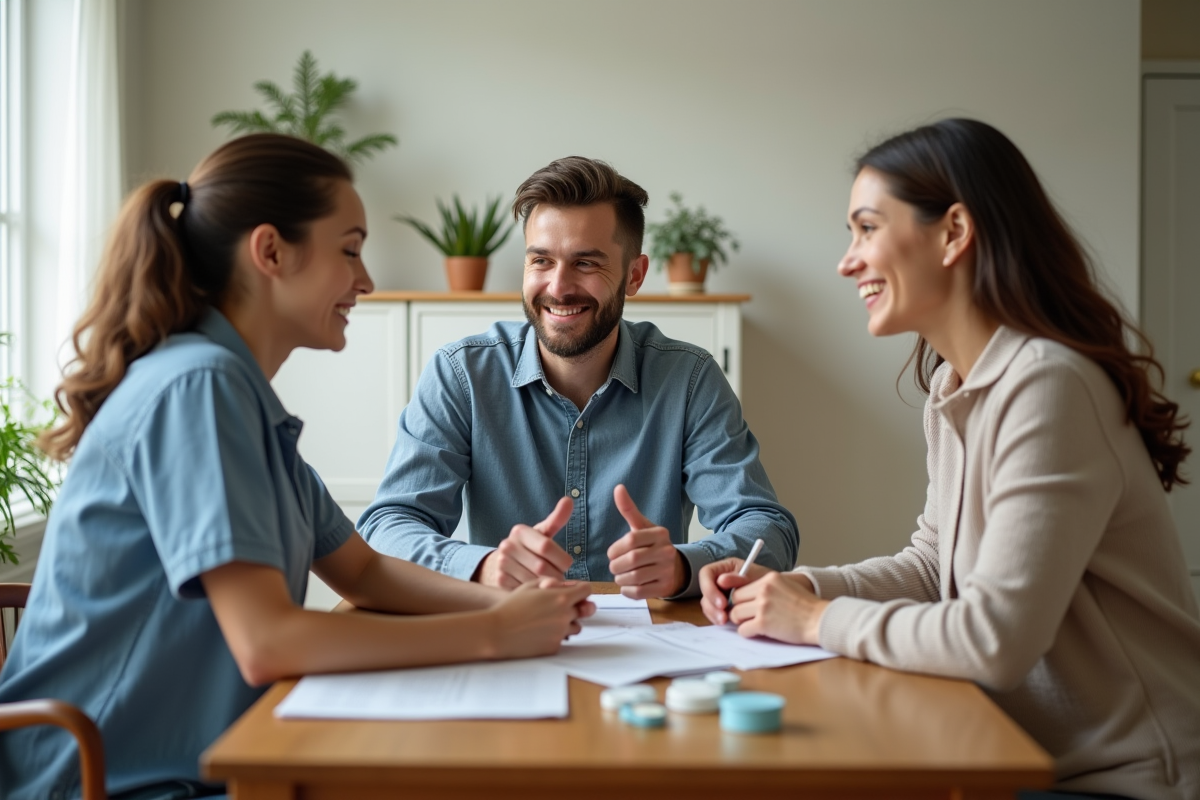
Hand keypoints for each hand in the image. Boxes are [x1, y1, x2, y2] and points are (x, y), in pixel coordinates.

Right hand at [475, 497, 574, 588]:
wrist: (503, 563)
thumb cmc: (530, 547)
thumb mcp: (543, 533)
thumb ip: (557, 519)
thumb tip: (569, 500)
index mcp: (520, 531)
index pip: (547, 547)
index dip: (562, 559)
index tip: (567, 565)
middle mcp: (507, 546)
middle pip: (541, 567)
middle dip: (556, 575)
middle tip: (561, 579)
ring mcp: (502, 564)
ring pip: (534, 581)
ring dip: (547, 586)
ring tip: (552, 584)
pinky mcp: (499, 581)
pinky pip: (526, 591)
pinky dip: (537, 594)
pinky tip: (540, 591)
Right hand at [489, 579, 594, 658]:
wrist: (497, 632)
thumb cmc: (511, 606)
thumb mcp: (530, 586)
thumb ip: (553, 582)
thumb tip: (569, 585)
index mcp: (561, 598)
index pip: (587, 590)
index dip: (581, 590)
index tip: (575, 592)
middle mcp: (565, 615)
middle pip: (584, 610)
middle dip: (574, 607)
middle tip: (557, 607)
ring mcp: (561, 633)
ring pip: (576, 627)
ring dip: (567, 623)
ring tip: (547, 620)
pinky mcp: (554, 647)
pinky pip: (562, 640)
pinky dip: (554, 635)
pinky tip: (538, 632)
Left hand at [606, 484, 685, 599]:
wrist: (674, 569)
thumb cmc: (651, 545)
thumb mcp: (642, 526)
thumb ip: (629, 509)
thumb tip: (618, 487)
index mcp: (660, 534)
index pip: (631, 540)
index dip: (615, 548)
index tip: (612, 553)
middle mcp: (667, 551)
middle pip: (632, 560)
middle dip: (616, 565)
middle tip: (613, 567)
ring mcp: (667, 571)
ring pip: (634, 577)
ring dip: (620, 579)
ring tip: (619, 575)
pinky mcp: (664, 588)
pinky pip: (639, 592)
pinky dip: (627, 590)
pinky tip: (627, 585)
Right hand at [698, 557, 771, 624]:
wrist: (778, 594)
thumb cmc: (768, 582)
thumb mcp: (756, 577)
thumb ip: (739, 578)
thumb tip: (721, 580)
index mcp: (725, 567)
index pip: (706, 573)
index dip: (709, 588)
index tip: (722, 602)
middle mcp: (719, 579)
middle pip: (705, 591)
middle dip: (711, 605)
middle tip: (723, 617)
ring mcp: (719, 592)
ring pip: (707, 603)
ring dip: (713, 613)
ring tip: (724, 621)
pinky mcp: (721, 605)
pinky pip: (713, 611)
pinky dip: (716, 618)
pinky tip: (725, 623)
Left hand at [725, 571, 827, 644]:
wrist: (819, 620)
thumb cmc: (806, 606)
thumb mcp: (786, 585)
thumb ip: (767, 587)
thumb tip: (746, 596)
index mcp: (769, 578)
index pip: (742, 586)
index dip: (742, 599)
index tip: (746, 606)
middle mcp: (764, 589)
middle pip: (735, 599)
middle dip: (739, 609)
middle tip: (748, 617)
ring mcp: (763, 606)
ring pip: (735, 614)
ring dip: (742, 622)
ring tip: (754, 625)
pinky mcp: (763, 623)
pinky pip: (743, 630)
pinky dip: (748, 633)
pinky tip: (757, 632)